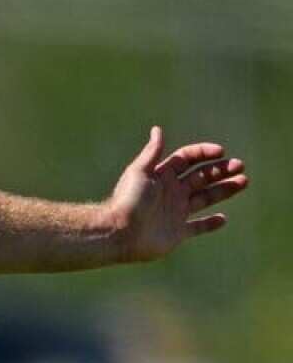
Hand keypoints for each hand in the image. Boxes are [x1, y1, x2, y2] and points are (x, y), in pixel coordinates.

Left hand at [106, 126, 248, 262]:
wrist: (119, 232)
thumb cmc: (128, 200)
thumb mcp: (140, 172)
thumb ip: (152, 152)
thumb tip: (157, 129)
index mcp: (162, 176)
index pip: (187, 159)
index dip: (203, 153)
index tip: (221, 152)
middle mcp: (171, 192)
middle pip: (201, 177)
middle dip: (220, 170)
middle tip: (240, 166)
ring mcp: (176, 212)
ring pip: (205, 198)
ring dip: (224, 190)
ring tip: (243, 181)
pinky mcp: (178, 232)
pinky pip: (198, 227)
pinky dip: (211, 223)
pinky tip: (223, 218)